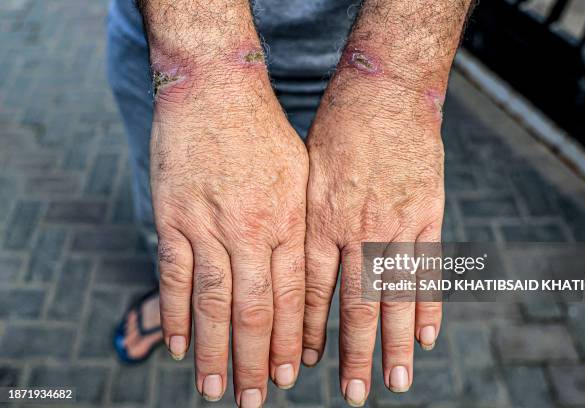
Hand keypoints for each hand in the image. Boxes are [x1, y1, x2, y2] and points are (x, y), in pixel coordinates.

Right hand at [151, 64, 307, 405]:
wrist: (216, 88)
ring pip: (215, 302)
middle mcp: (253, 230)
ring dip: (217, 351)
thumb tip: (305, 274)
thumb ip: (302, 225)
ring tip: (218, 389)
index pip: (294, 297)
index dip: (295, 340)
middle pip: (257, 309)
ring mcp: (210, 225)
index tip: (294, 374)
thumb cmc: (263, 132)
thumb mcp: (300, 176)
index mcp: (290, 222)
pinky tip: (181, 346)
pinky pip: (175, 275)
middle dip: (259, 360)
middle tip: (257, 400)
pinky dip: (176, 314)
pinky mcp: (174, 216)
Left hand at [302, 74, 444, 404]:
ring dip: (396, 344)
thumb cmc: (336, 130)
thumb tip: (293, 263)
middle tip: (354, 394)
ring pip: (395, 296)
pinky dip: (428, 304)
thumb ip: (303, 220)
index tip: (303, 364)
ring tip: (396, 382)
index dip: (308, 331)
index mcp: (320, 220)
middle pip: (354, 304)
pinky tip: (427, 337)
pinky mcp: (427, 214)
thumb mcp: (304, 171)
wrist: (384, 92)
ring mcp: (396, 225)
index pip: (310, 291)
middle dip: (353, 354)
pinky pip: (428, 269)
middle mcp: (357, 230)